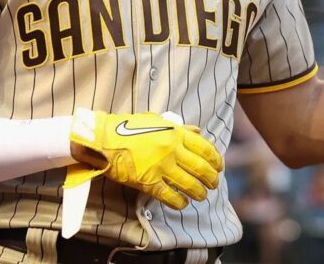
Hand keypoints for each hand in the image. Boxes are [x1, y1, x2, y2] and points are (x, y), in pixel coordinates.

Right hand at [65, 110, 222, 209]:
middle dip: (211, 179)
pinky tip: (182, 203)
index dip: (216, 160)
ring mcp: (161, 167)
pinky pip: (170, 196)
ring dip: (199, 193)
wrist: (104, 139)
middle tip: (213, 184)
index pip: (205, 148)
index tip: (219, 167)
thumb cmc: (128, 127)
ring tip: (201, 196)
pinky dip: (179, 202)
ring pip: (189, 185)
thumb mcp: (157, 120)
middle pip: (201, 168)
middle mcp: (172, 150)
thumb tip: (198, 132)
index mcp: (176, 133)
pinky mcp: (149, 182)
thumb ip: (179, 127)